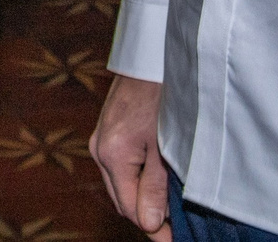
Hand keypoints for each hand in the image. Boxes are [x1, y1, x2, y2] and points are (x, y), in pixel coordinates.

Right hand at [89, 74, 170, 239]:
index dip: (154, 229)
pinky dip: (138, 178)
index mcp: (111, 155)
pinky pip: (121, 166)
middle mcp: (100, 149)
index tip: (176, 239)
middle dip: (147, 215)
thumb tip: (148, 224)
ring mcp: (102, 139)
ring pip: (122, 184)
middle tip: (177, 226)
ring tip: (172, 204)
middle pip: (122, 199)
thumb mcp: (164, 145)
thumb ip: (155, 187)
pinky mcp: (109, 130)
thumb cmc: (162, 94)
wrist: (153, 54)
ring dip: (143, 196)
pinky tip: (159, 177)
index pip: (130, 209)